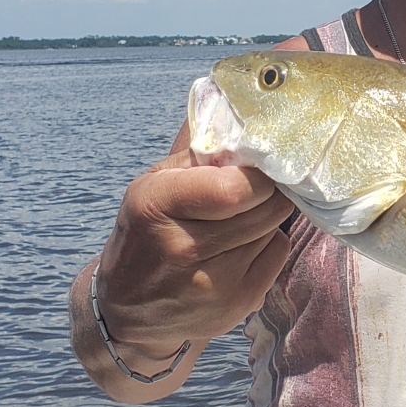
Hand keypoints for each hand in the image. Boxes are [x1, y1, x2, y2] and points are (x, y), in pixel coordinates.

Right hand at [95, 145, 293, 356]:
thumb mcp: (155, 183)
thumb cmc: (147, 232)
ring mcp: (210, 283)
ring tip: (242, 219)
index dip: (258, 174)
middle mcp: (181, 247)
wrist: (128, 311)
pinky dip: (268, 246)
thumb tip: (229, 95)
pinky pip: (277, 257)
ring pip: (274, 229)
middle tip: (262, 187)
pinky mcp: (235, 305)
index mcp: (156, 205)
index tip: (260, 166)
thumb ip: (196, 147)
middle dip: (271, 191)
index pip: (236, 187)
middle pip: (266, 207)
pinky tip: (241, 248)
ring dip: (268, 218)